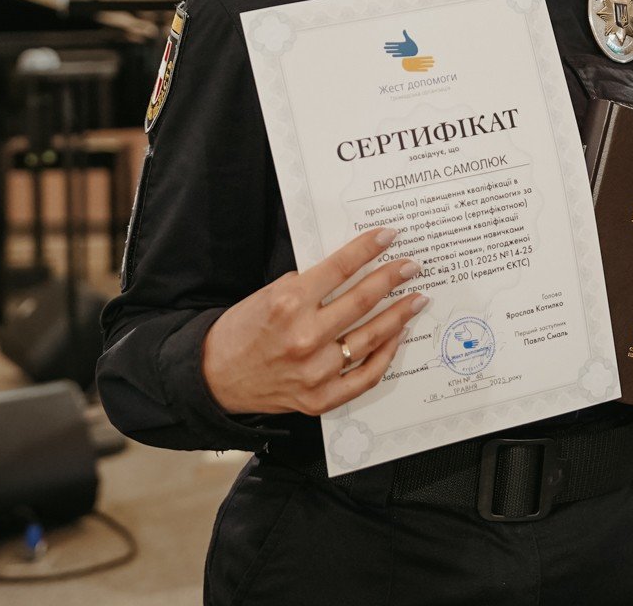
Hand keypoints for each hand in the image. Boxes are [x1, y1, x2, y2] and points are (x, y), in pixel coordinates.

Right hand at [202, 226, 430, 415]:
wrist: (216, 378)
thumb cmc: (243, 330)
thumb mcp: (269, 293)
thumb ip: (308, 284)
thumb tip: (351, 268)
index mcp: (288, 302)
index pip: (340, 267)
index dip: (368, 248)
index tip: (389, 236)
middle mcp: (304, 336)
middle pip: (362, 300)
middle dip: (392, 278)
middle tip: (411, 266)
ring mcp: (315, 371)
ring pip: (371, 337)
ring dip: (399, 316)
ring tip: (416, 299)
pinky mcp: (320, 398)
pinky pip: (365, 375)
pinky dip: (385, 355)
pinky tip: (396, 337)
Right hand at [383, 30, 418, 57]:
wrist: (416, 49)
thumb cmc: (412, 44)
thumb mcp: (408, 39)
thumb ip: (405, 35)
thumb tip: (404, 29)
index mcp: (401, 44)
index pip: (394, 44)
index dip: (390, 43)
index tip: (386, 43)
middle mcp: (401, 48)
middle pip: (393, 47)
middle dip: (389, 47)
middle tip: (384, 47)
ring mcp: (402, 51)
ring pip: (395, 51)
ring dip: (391, 51)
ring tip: (386, 51)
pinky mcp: (404, 54)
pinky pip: (399, 54)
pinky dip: (396, 55)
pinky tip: (392, 55)